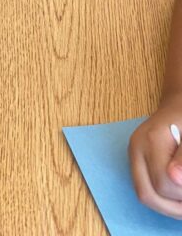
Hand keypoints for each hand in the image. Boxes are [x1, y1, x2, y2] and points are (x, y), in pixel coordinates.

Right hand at [129, 101, 181, 218]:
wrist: (179, 104)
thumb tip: (175, 178)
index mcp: (150, 140)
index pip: (162, 183)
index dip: (181, 194)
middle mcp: (136, 149)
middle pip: (147, 193)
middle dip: (173, 207)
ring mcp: (134, 155)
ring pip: (144, 194)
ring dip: (168, 207)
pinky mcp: (137, 161)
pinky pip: (146, 189)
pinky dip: (163, 200)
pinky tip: (177, 199)